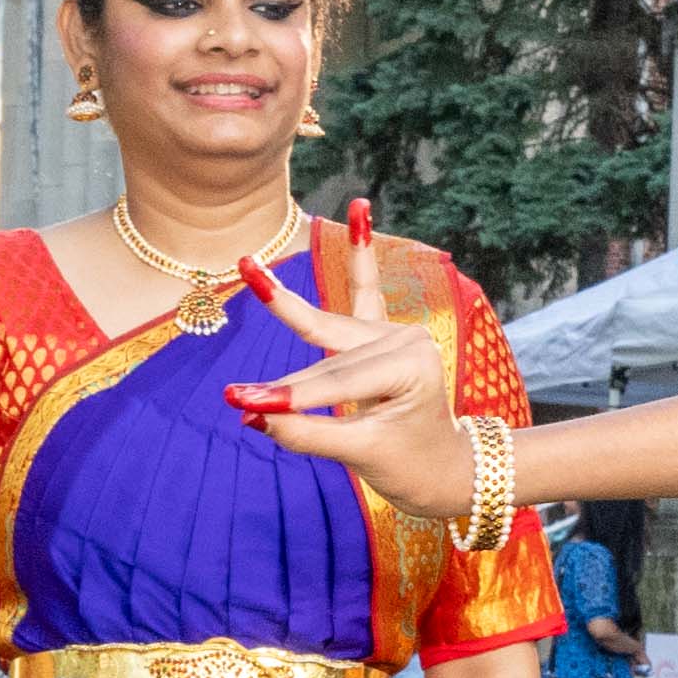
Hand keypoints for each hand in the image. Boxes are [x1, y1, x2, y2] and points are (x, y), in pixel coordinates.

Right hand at [223, 207, 472, 518]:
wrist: (446, 468)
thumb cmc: (411, 466)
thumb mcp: (362, 454)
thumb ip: (308, 434)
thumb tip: (251, 416)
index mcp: (413, 368)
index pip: (338, 383)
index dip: (289, 398)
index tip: (239, 404)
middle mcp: (407, 340)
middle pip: (329, 357)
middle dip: (285, 382)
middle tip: (232, 396)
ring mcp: (395, 332)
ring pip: (327, 333)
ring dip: (285, 309)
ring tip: (247, 263)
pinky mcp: (382, 333)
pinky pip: (363, 289)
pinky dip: (358, 253)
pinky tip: (360, 209)